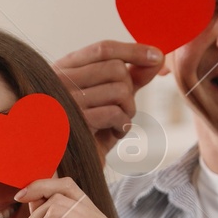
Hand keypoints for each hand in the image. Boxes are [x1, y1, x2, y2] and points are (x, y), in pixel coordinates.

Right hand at [53, 40, 164, 155]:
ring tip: (117, 123)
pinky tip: (113, 134)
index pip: (103, 49)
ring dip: (128, 110)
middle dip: (130, 90)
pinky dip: (122, 126)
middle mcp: (60, 80)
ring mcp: (66, 101)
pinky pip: (115, 113)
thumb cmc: (87, 129)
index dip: (134, 50)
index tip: (157, 56)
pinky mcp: (75, 122)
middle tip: (124, 109)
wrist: (64, 168)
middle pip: (116, 68)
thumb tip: (157, 58)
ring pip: (119, 90)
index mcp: (64, 69)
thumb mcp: (107, 98)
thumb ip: (130, 76)